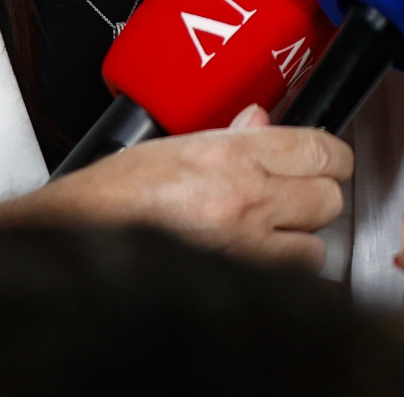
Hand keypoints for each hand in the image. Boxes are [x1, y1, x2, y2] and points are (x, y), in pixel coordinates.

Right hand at [0, 104, 351, 266]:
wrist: (70, 241)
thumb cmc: (109, 198)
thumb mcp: (172, 146)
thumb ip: (230, 134)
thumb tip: (262, 119)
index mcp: (231, 156)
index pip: (320, 150)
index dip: (333, 159)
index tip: (329, 163)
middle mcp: (245, 199)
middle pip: (328, 198)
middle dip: (318, 200)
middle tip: (297, 200)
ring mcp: (243, 247)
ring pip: (315, 248)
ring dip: (300, 243)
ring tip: (271, 237)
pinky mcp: (235, 282)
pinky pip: (287, 284)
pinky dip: (281, 277)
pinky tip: (259, 265)